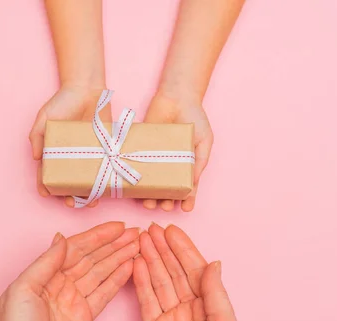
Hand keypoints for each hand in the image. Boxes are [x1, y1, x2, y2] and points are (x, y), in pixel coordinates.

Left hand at [0, 222, 138, 320]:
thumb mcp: (24, 289)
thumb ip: (46, 262)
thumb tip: (62, 238)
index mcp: (45, 274)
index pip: (76, 248)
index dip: (97, 236)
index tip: (117, 227)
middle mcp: (60, 283)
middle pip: (92, 258)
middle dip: (113, 244)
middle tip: (135, 233)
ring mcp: (74, 300)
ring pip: (101, 273)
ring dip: (119, 258)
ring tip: (138, 245)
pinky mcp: (84, 317)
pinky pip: (104, 293)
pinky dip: (118, 279)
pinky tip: (130, 267)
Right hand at [29, 85, 110, 207]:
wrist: (87, 89)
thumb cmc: (62, 101)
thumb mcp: (44, 117)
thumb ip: (37, 136)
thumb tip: (36, 158)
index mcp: (53, 153)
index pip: (47, 176)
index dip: (45, 187)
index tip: (47, 194)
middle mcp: (70, 158)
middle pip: (69, 184)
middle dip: (70, 198)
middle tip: (74, 203)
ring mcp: (88, 157)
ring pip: (88, 182)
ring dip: (89, 195)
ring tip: (94, 201)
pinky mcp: (105, 152)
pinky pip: (106, 170)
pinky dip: (107, 181)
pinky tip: (108, 189)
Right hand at [133, 224, 245, 320]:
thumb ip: (215, 294)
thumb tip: (214, 264)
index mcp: (212, 308)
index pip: (195, 271)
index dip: (183, 249)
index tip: (171, 231)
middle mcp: (192, 310)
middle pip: (175, 272)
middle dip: (164, 250)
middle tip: (150, 229)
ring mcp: (172, 319)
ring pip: (159, 282)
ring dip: (150, 260)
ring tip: (140, 240)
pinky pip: (146, 300)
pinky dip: (141, 281)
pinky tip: (136, 264)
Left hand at [143, 91, 213, 211]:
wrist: (177, 97)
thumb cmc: (195, 118)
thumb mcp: (204, 141)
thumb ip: (200, 162)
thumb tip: (193, 183)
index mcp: (185, 166)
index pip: (185, 188)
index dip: (186, 200)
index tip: (185, 209)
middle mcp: (168, 165)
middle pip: (165, 190)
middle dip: (164, 201)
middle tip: (164, 206)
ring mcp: (152, 158)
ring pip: (149, 182)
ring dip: (148, 196)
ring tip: (149, 203)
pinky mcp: (138, 148)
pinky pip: (134, 165)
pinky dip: (132, 177)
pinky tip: (135, 188)